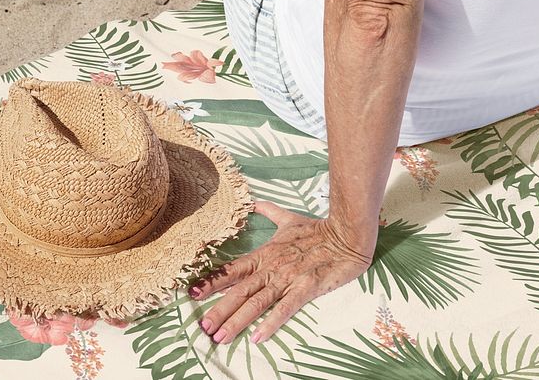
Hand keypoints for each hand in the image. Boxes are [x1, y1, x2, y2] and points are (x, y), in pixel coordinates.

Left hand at [188, 201, 373, 344]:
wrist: (346, 234)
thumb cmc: (317, 229)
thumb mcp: (289, 219)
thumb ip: (270, 212)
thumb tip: (255, 202)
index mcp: (265, 254)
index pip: (232, 270)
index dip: (212, 282)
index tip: (192, 293)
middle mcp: (271, 267)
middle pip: (239, 291)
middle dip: (218, 310)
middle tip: (202, 326)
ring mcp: (287, 278)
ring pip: (256, 303)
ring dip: (237, 320)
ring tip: (221, 336)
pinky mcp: (306, 288)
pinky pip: (285, 309)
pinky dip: (271, 323)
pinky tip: (258, 337)